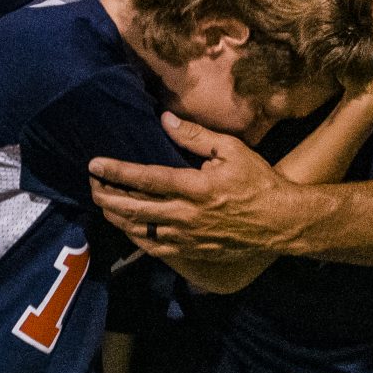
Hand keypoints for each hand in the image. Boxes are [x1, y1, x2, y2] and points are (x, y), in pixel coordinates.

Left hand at [89, 114, 310, 255]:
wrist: (280, 222)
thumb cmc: (258, 182)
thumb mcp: (232, 150)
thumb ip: (196, 136)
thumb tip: (166, 120)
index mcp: (195, 187)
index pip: (146, 178)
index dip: (117, 172)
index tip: (95, 165)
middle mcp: (186, 215)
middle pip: (134, 209)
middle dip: (107, 196)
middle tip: (92, 185)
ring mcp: (188, 237)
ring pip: (140, 231)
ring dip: (117, 218)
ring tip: (103, 204)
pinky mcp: (192, 252)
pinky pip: (156, 249)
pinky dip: (136, 238)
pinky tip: (128, 229)